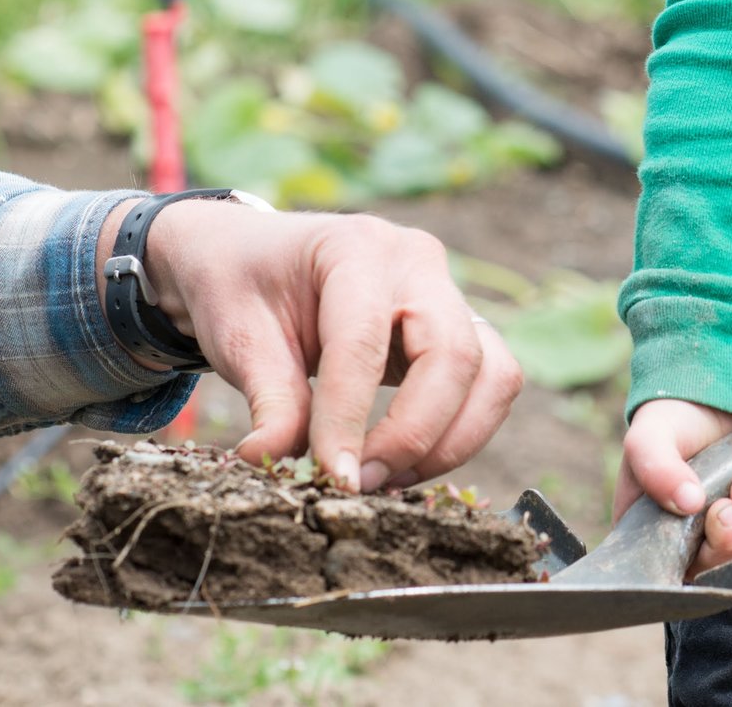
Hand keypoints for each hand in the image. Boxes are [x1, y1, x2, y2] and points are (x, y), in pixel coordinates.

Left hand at [103, 201, 523, 491]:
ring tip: (386, 479)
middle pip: (452, 357)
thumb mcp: (238, 337)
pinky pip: (492, 384)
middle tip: (359, 483)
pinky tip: (407, 461)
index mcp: (355, 248)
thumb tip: (276, 462)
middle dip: (412, 436)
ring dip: (449, 442)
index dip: (348, 420)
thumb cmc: (243, 288)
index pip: (364, 343)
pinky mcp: (462, 327)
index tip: (332, 478)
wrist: (255, 256)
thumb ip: (269, 402)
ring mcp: (449, 291)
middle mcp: (417, 262)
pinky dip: (461, 433)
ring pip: (492, 376)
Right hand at [618, 399, 731, 573]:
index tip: (715, 515)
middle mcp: (683, 539)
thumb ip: (658, 469)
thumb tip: (689, 504)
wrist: (707, 394)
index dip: (698, 558)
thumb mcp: (649, 438)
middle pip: (714, 566)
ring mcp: (721, 529)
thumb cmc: (668, 420)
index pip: (670, 571)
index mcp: (648, 532)